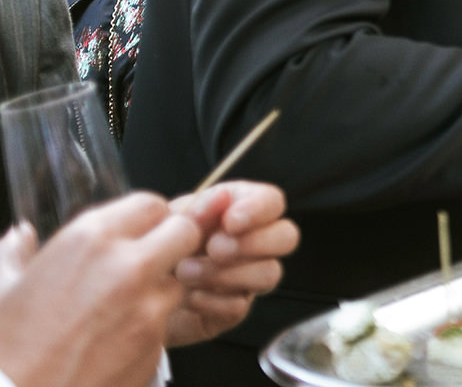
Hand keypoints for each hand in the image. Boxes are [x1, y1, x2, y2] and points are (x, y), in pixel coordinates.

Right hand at [0, 192, 199, 386]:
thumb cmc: (7, 347)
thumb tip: (21, 234)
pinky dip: (149, 331)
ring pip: (180, 282)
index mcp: (89, 240)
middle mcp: (126, 266)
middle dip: (174, 244)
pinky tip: (114, 343)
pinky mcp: (157, 346)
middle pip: (185, 232)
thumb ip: (16, 254)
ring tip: (119, 312)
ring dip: (161, 291)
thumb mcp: (2, 289)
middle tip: (151, 263)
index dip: (149, 220)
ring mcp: (147, 308)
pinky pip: (166, 325)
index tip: (139, 234)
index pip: (152, 204)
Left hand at [165, 181, 299, 346]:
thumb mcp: (169, 221)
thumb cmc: (149, 248)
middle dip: (252, 243)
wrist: (127, 290)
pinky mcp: (232, 310)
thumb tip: (223, 197)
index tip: (230, 221)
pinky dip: (212, 301)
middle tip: (214, 248)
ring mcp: (246, 278)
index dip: (259, 210)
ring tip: (187, 273)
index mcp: (239, 211)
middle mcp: (252, 243)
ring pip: (270, 273)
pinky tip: (187, 297)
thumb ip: (199, 209)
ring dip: (228, 273)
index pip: (273, 201)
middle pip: (286, 236)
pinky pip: (240, 306)